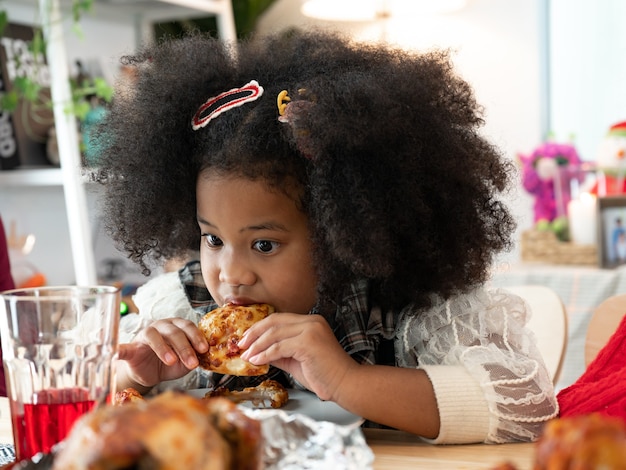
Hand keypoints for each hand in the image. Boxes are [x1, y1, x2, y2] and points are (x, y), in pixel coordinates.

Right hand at [117, 318, 207, 389]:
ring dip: (163, 348)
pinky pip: (125, 347)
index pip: (188, 327)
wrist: (149, 373)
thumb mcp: (184, 362)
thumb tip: (205, 357)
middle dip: (184, 347)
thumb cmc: (169, 364)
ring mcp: (145, 335)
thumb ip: (193, 358)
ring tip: (171, 361)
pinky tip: (117, 353)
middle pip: (173, 331)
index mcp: (176, 326)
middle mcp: (161, 326)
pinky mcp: (131, 348)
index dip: (197, 337)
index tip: (204, 350)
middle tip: (192, 362)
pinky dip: (120, 350)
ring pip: (153, 335)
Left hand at [238, 313, 356, 400]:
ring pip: (274, 334)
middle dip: (254, 334)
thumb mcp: (296, 360)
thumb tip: (258, 352)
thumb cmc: (323, 375)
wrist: (344, 384)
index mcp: (310, 322)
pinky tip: (257, 361)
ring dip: (257, 346)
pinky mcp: (308, 342)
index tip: (246, 339)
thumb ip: (280, 352)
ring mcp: (311, 330)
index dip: (259, 328)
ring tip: (246, 356)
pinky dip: (265, 354)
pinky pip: (279, 347)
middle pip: (274, 322)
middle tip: (241, 345)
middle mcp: (311, 322)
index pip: (278, 319)